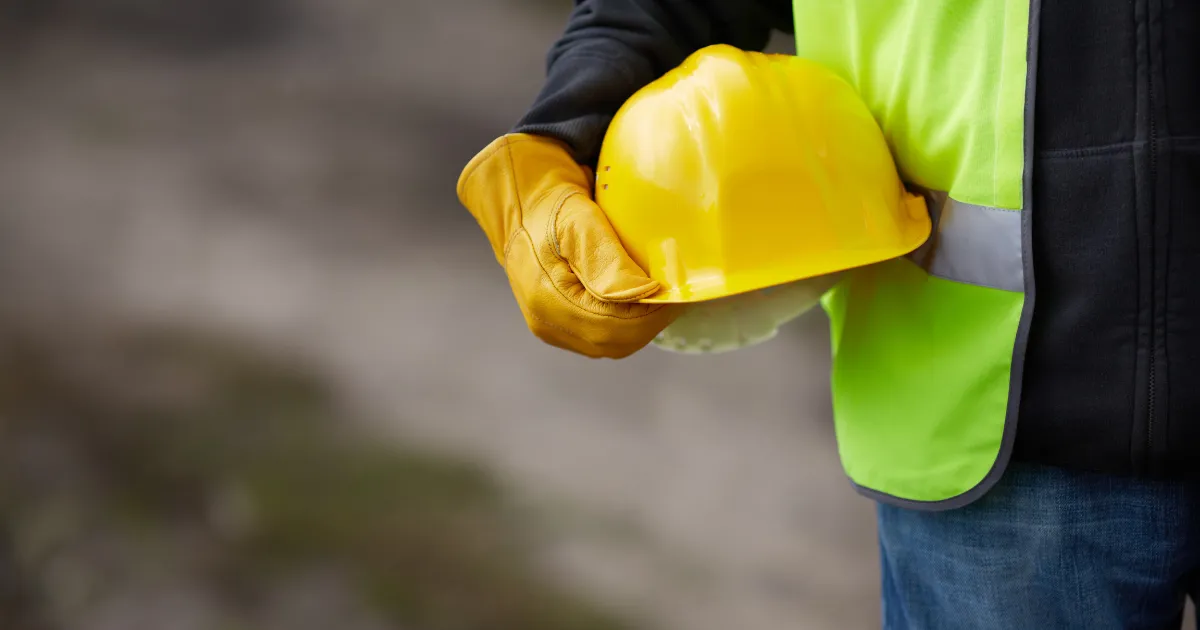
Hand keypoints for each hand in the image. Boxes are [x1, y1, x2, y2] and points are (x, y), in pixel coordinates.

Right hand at [456, 133, 678, 357]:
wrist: (522, 208)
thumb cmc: (552, 206)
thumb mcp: (579, 221)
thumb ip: (608, 260)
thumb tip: (644, 293)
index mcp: (547, 299)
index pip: (612, 327)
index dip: (650, 315)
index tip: (676, 292)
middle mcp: (546, 322)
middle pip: (614, 342)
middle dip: (650, 322)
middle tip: (676, 294)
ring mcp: (551, 328)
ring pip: (610, 345)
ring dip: (640, 325)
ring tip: (661, 297)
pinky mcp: (559, 326)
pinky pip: (601, 338)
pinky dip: (626, 325)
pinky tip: (639, 302)